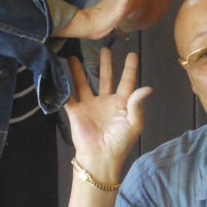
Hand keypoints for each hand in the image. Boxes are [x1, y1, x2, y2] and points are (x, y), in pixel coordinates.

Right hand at [64, 47, 151, 180]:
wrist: (100, 157)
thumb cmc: (120, 141)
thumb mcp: (133, 123)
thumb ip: (137, 104)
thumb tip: (147, 88)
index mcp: (121, 103)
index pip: (127, 81)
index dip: (130, 68)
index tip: (131, 54)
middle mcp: (105, 101)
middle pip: (105, 78)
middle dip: (105, 64)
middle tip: (104, 48)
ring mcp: (90, 105)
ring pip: (84, 83)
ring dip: (79, 71)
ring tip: (74, 56)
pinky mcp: (76, 111)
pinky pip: (69, 96)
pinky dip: (63, 86)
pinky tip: (58, 73)